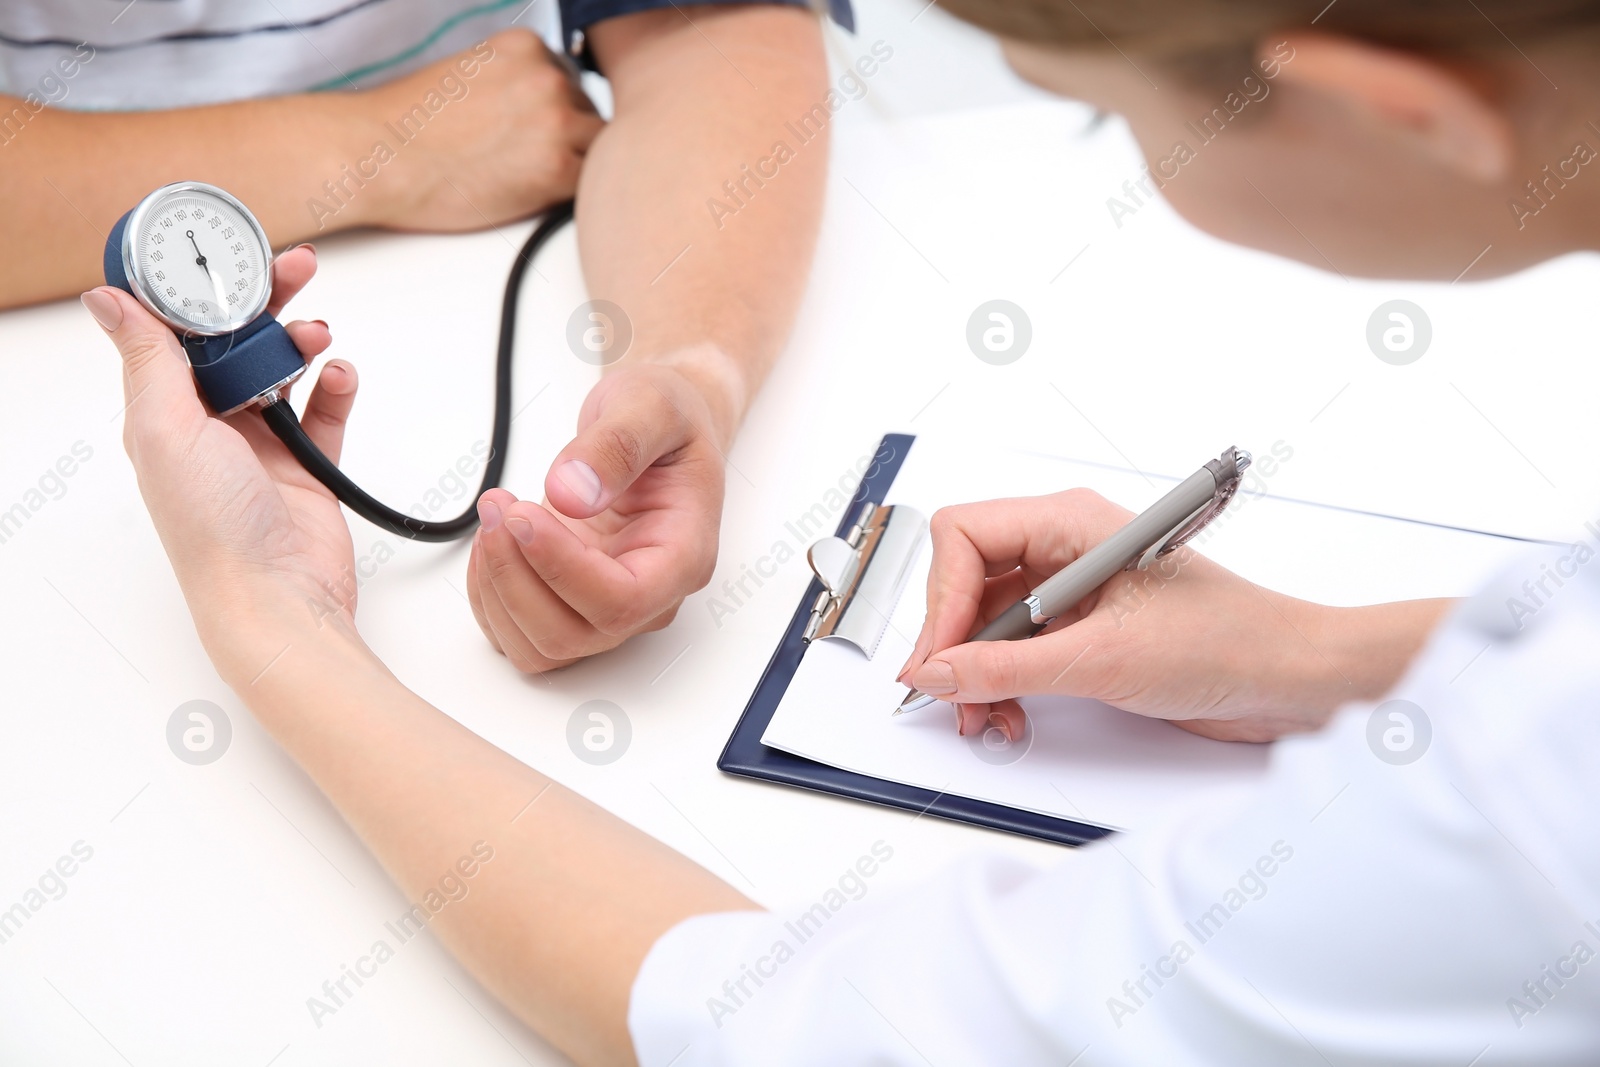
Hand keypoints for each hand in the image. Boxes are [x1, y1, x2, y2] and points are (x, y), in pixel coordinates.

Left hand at [82, 247, 365, 684]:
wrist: (277, 593)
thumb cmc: (214, 528)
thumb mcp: (166, 429)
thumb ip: (148, 359)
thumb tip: (107, 298)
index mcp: (164, 411)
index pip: (176, 330)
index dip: (199, 288)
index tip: (222, 252)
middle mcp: (209, 422)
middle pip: (237, 341)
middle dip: (265, 301)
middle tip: (296, 268)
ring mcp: (260, 441)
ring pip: (284, 367)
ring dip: (302, 341)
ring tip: (318, 335)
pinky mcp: (308, 461)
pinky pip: (325, 409)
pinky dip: (337, 386)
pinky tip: (340, 376)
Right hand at [358, 30, 602, 231]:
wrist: (381, 154)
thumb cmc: (410, 125)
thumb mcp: (469, 74)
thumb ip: (513, 83)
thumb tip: (542, 112)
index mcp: (525, 47)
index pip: (570, 83)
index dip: (555, 114)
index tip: (529, 133)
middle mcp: (547, 77)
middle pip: (588, 114)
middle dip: (568, 140)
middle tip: (526, 163)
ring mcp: (556, 121)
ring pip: (597, 149)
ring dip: (574, 166)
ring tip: (530, 181)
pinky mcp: (556, 168)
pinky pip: (589, 185)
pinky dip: (570, 195)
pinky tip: (534, 197)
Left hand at [467, 363, 725, 671]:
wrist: (654, 424)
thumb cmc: (664, 417)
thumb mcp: (649, 404)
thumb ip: (616, 446)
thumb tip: (571, 494)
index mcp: (684, 555)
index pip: (623, 601)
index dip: (561, 568)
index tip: (523, 515)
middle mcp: (650, 595)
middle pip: (573, 634)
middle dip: (516, 575)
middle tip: (499, 506)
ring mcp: (608, 605)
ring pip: (542, 648)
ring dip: (498, 590)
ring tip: (494, 518)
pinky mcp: (571, 602)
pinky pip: (519, 636)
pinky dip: (490, 598)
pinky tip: (493, 543)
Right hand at [897, 491, 1446, 742]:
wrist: (1295, 679)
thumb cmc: (1231, 642)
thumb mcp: (1102, 660)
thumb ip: (1007, 668)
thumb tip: (937, 672)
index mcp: (1072, 522)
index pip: (965, 535)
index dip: (942, 597)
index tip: (940, 656)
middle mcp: (1067, 547)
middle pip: (967, 580)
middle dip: (953, 642)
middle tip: (948, 694)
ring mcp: (1074, 589)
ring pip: (987, 620)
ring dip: (975, 671)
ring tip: (982, 716)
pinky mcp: (1084, 629)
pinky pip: (1017, 648)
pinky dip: (1003, 683)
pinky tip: (1011, 714)